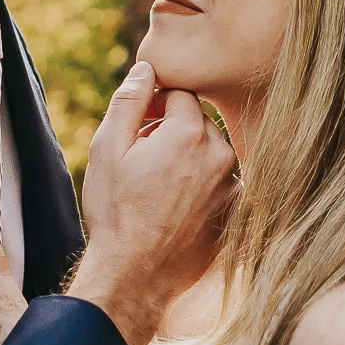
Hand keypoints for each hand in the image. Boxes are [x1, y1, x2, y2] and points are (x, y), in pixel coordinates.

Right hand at [70, 61, 236, 344]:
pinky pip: (220, 185)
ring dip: (189, 162)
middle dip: (173, 133)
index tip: (140, 130)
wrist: (135, 275)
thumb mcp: (108, 149)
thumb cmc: (116, 212)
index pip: (181, 94)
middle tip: (144, 164)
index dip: (156, 107)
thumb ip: (129, 101)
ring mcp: (233, 187)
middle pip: (199, 124)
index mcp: (190, 133)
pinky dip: (201, 189)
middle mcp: (221, 155)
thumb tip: (146, 69)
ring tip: (158, 192)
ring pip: (210, 155)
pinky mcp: (236, 213)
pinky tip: (174, 212)